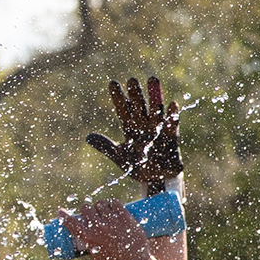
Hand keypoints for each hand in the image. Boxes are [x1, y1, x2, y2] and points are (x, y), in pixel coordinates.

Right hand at [61, 201, 157, 259]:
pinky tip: (112, 207)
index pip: (71, 223)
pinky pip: (114, 202)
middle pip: (85, 208)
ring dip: (99, 206)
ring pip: (99, 203)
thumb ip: (90, 248)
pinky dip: (112, 203)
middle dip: (86, 210)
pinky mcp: (125, 217)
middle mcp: (99, 228)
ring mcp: (112, 221)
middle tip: (91, 215)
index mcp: (89, 239)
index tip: (60, 211)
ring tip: (104, 213)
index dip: (63, 216)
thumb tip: (86, 239)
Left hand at [86, 77, 182, 194]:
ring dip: (154, 96)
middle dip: (135, 94)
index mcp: (131, 129)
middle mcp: (144, 126)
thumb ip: (105, 146)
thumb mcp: (119, 156)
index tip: (112, 83)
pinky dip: (172, 115)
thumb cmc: (138, 167)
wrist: (155, 180)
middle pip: (138, 107)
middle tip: (131, 79)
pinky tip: (172, 104)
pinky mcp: (170, 138)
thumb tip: (88, 137)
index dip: (118, 98)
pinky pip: (172, 125)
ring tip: (152, 80)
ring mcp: (158, 130)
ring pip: (155, 110)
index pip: (123, 110)